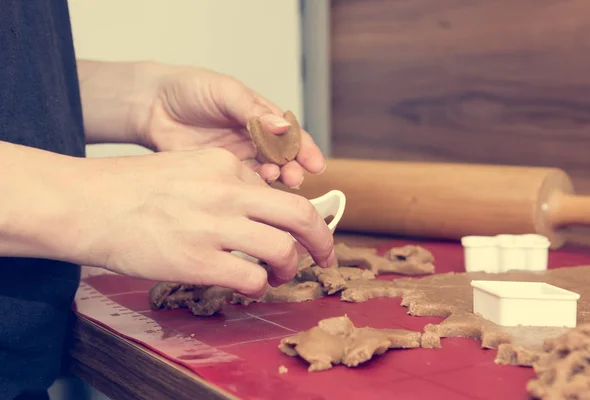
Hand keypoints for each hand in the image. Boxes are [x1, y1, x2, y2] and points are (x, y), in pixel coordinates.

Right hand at [66, 148, 334, 295]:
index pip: (276, 192)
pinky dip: (260, 286)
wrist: (87, 203)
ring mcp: (215, 226)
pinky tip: (250, 285)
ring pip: (283, 248)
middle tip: (325, 255)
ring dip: (291, 267)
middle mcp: (227, 191)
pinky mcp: (198, 260)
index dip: (292, 216)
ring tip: (283, 275)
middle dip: (322, 238)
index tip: (297, 231)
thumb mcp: (186, 167)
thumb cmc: (131, 189)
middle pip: (299, 214)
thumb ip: (224, 183)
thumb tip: (255, 210)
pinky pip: (253, 278)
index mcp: (225, 165)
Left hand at [135, 65, 325, 187]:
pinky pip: (242, 184)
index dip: (305, 149)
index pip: (290, 133)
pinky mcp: (220, 173)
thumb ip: (253, 111)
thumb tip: (281, 127)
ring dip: (275, 179)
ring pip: (266, 173)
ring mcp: (238, 157)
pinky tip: (254, 188)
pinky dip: (253, 188)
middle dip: (294, 167)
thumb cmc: (190, 89)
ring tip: (275, 179)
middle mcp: (254, 138)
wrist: (151, 105)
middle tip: (295, 176)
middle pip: (283, 157)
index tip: (316, 164)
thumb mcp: (225, 92)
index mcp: (260, 115)